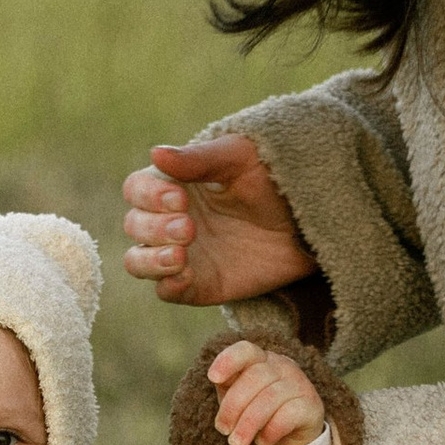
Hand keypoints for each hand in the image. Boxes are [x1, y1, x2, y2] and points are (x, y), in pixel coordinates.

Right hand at [123, 133, 313, 306]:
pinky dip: (169, 285)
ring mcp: (182, 254)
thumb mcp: (240, 158)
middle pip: (134, 225)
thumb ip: (199, 159)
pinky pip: (167, 291)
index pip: (136, 189)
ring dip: (150, 259)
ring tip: (181, 255)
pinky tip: (187, 276)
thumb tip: (156, 153)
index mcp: (173, 184)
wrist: (310, 218)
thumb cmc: (275, 176)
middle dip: (154, 228)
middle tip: (190, 228)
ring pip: (138, 262)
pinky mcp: (199, 285)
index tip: (180, 198)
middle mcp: (170, 220)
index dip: (148, 195)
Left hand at [209, 336, 326, 444]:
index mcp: (260, 360)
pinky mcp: (311, 405)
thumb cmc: (257, 413)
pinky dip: (270, 431)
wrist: (290, 438)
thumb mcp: (238, 399)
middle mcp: (282, 366)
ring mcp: (299, 384)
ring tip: (237, 443)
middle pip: (255, 377)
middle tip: (223, 430)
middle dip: (233, 407)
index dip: (228, 361)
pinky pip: (288, 415)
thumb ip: (227, 387)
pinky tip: (263, 442)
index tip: (213, 378)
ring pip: (270, 397)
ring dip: (248, 424)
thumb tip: (216, 378)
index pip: (246, 351)